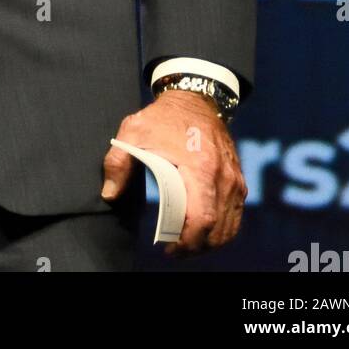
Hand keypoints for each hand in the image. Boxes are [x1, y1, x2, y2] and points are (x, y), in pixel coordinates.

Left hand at [101, 90, 247, 256]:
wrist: (195, 98)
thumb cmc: (163, 117)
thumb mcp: (133, 131)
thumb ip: (118, 162)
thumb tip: (110, 194)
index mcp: (199, 166)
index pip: (202, 218)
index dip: (187, 241)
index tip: (168, 247)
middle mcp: (223, 176)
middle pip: (217, 229)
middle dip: (196, 247)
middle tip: (175, 250)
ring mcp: (234, 179)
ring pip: (229, 226)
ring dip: (210, 242)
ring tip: (186, 244)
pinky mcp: (238, 179)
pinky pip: (235, 215)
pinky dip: (222, 230)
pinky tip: (203, 232)